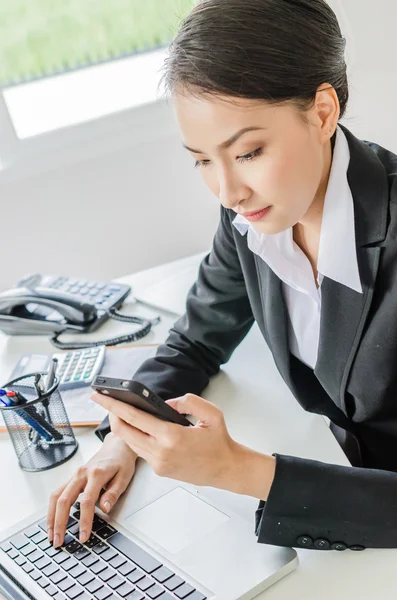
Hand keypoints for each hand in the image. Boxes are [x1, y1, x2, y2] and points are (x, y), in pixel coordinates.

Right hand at [47, 432, 136, 547]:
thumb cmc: (121, 462)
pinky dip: (52, 508)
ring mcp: (75, 474)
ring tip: (51, 535)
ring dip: (51, 517)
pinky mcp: (72, 478)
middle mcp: (82, 473)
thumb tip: (105, 509)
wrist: (117, 447)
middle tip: (59, 541)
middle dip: (60, 523)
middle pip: (64, 500)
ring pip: (56, 496)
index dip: (84, 521)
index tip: (83, 536)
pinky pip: (57, 493)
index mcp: (96, 474)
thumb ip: (113, 494)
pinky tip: (52, 520)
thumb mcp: (124, 478)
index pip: (87, 501)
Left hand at [92, 392, 274, 497]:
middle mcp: (161, 452)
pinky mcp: (159, 471)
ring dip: (123, 427)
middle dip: (111, 414)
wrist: (226, 469)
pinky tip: (136, 427)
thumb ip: (187, 401)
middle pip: (124, 432)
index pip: (133, 417)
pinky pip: (140, 451)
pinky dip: (135, 438)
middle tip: (105, 401)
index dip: (113, 405)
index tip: (99, 396)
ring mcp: (158, 464)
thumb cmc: (220, 441)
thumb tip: (164, 404)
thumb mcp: (211, 412)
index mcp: (171, 436)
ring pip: (130, 443)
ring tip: (119, 411)